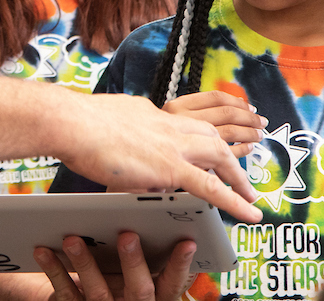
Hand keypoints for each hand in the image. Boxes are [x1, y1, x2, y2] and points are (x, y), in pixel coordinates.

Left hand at [34, 232, 196, 300]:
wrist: (82, 300)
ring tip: (72, 238)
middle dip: (134, 262)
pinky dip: (54, 270)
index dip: (180, 265)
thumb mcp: (138, 268)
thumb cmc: (116, 275)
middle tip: (127, 234)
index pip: (173, 283)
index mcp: (153, 295)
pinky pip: (65, 292)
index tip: (188, 241)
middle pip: (139, 290)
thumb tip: (153, 200)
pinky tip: (43, 250)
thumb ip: (146, 247)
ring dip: (85, 263)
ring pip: (98, 291)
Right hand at [58, 93, 261, 222]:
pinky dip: (235, 200)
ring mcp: (172, 144)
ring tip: (250, 195)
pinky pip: (212, 186)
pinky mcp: (170, 167)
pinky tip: (249, 211)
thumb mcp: (107, 119)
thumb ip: (121, 129)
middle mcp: (168, 123)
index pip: (185, 125)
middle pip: (210, 135)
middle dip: (228, 153)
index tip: (203, 148)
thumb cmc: (76, 122)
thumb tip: (117, 139)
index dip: (199, 139)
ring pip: (219, 155)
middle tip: (238, 173)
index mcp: (152, 112)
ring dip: (238, 176)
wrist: (73, 122)